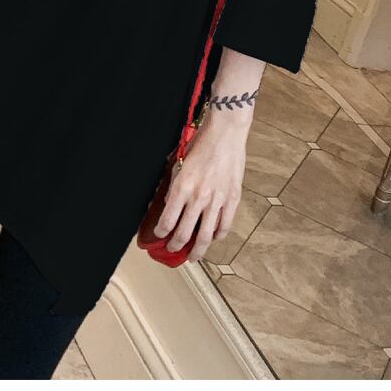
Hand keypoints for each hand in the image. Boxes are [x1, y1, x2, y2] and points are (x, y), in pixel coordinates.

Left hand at [152, 110, 248, 261]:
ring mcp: (217, 200)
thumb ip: (173, 185)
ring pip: (205, 236)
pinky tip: (212, 238)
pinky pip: (224, 226)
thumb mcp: (179, 162)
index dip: (160, 233)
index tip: (158, 237)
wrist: (226, 133)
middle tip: (172, 250)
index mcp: (182, 187)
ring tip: (193, 256)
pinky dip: (217, 236)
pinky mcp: (233, 199)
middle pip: (185, 233)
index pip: (167, 220)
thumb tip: (169, 203)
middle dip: (175, 246)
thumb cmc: (201, 143)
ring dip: (197, 250)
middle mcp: (199, 197)